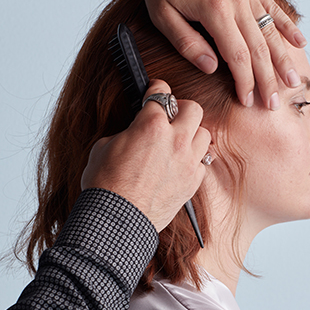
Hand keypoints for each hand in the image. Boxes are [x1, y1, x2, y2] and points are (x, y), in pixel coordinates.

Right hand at [81, 80, 210, 231]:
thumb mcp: (105, 146)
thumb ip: (127, 132)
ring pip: (204, 134)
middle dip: (181, 109)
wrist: (116, 219)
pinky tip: (180, 165)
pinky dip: (194, 161)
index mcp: (151, 124)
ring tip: (178, 142)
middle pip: (193, 108)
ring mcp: (187, 162)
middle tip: (170, 117)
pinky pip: (203, 163)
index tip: (153, 95)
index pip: (161, 92)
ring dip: (192, 134)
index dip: (155, 91)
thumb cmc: (105, 185)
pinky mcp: (192, 183)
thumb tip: (133, 132)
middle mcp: (175, 140)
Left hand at [113, 0, 306, 109]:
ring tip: (294, 82)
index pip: (237, 56)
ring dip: (283, 59)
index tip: (249, 102)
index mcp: (214, 9)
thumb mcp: (162, 15)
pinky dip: (288, 26)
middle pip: (259, 48)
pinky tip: (300, 43)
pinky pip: (273, 7)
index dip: (245, 82)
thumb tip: (212, 69)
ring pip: (271, 30)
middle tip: (274, 104)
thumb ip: (187, 44)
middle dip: (268, 80)